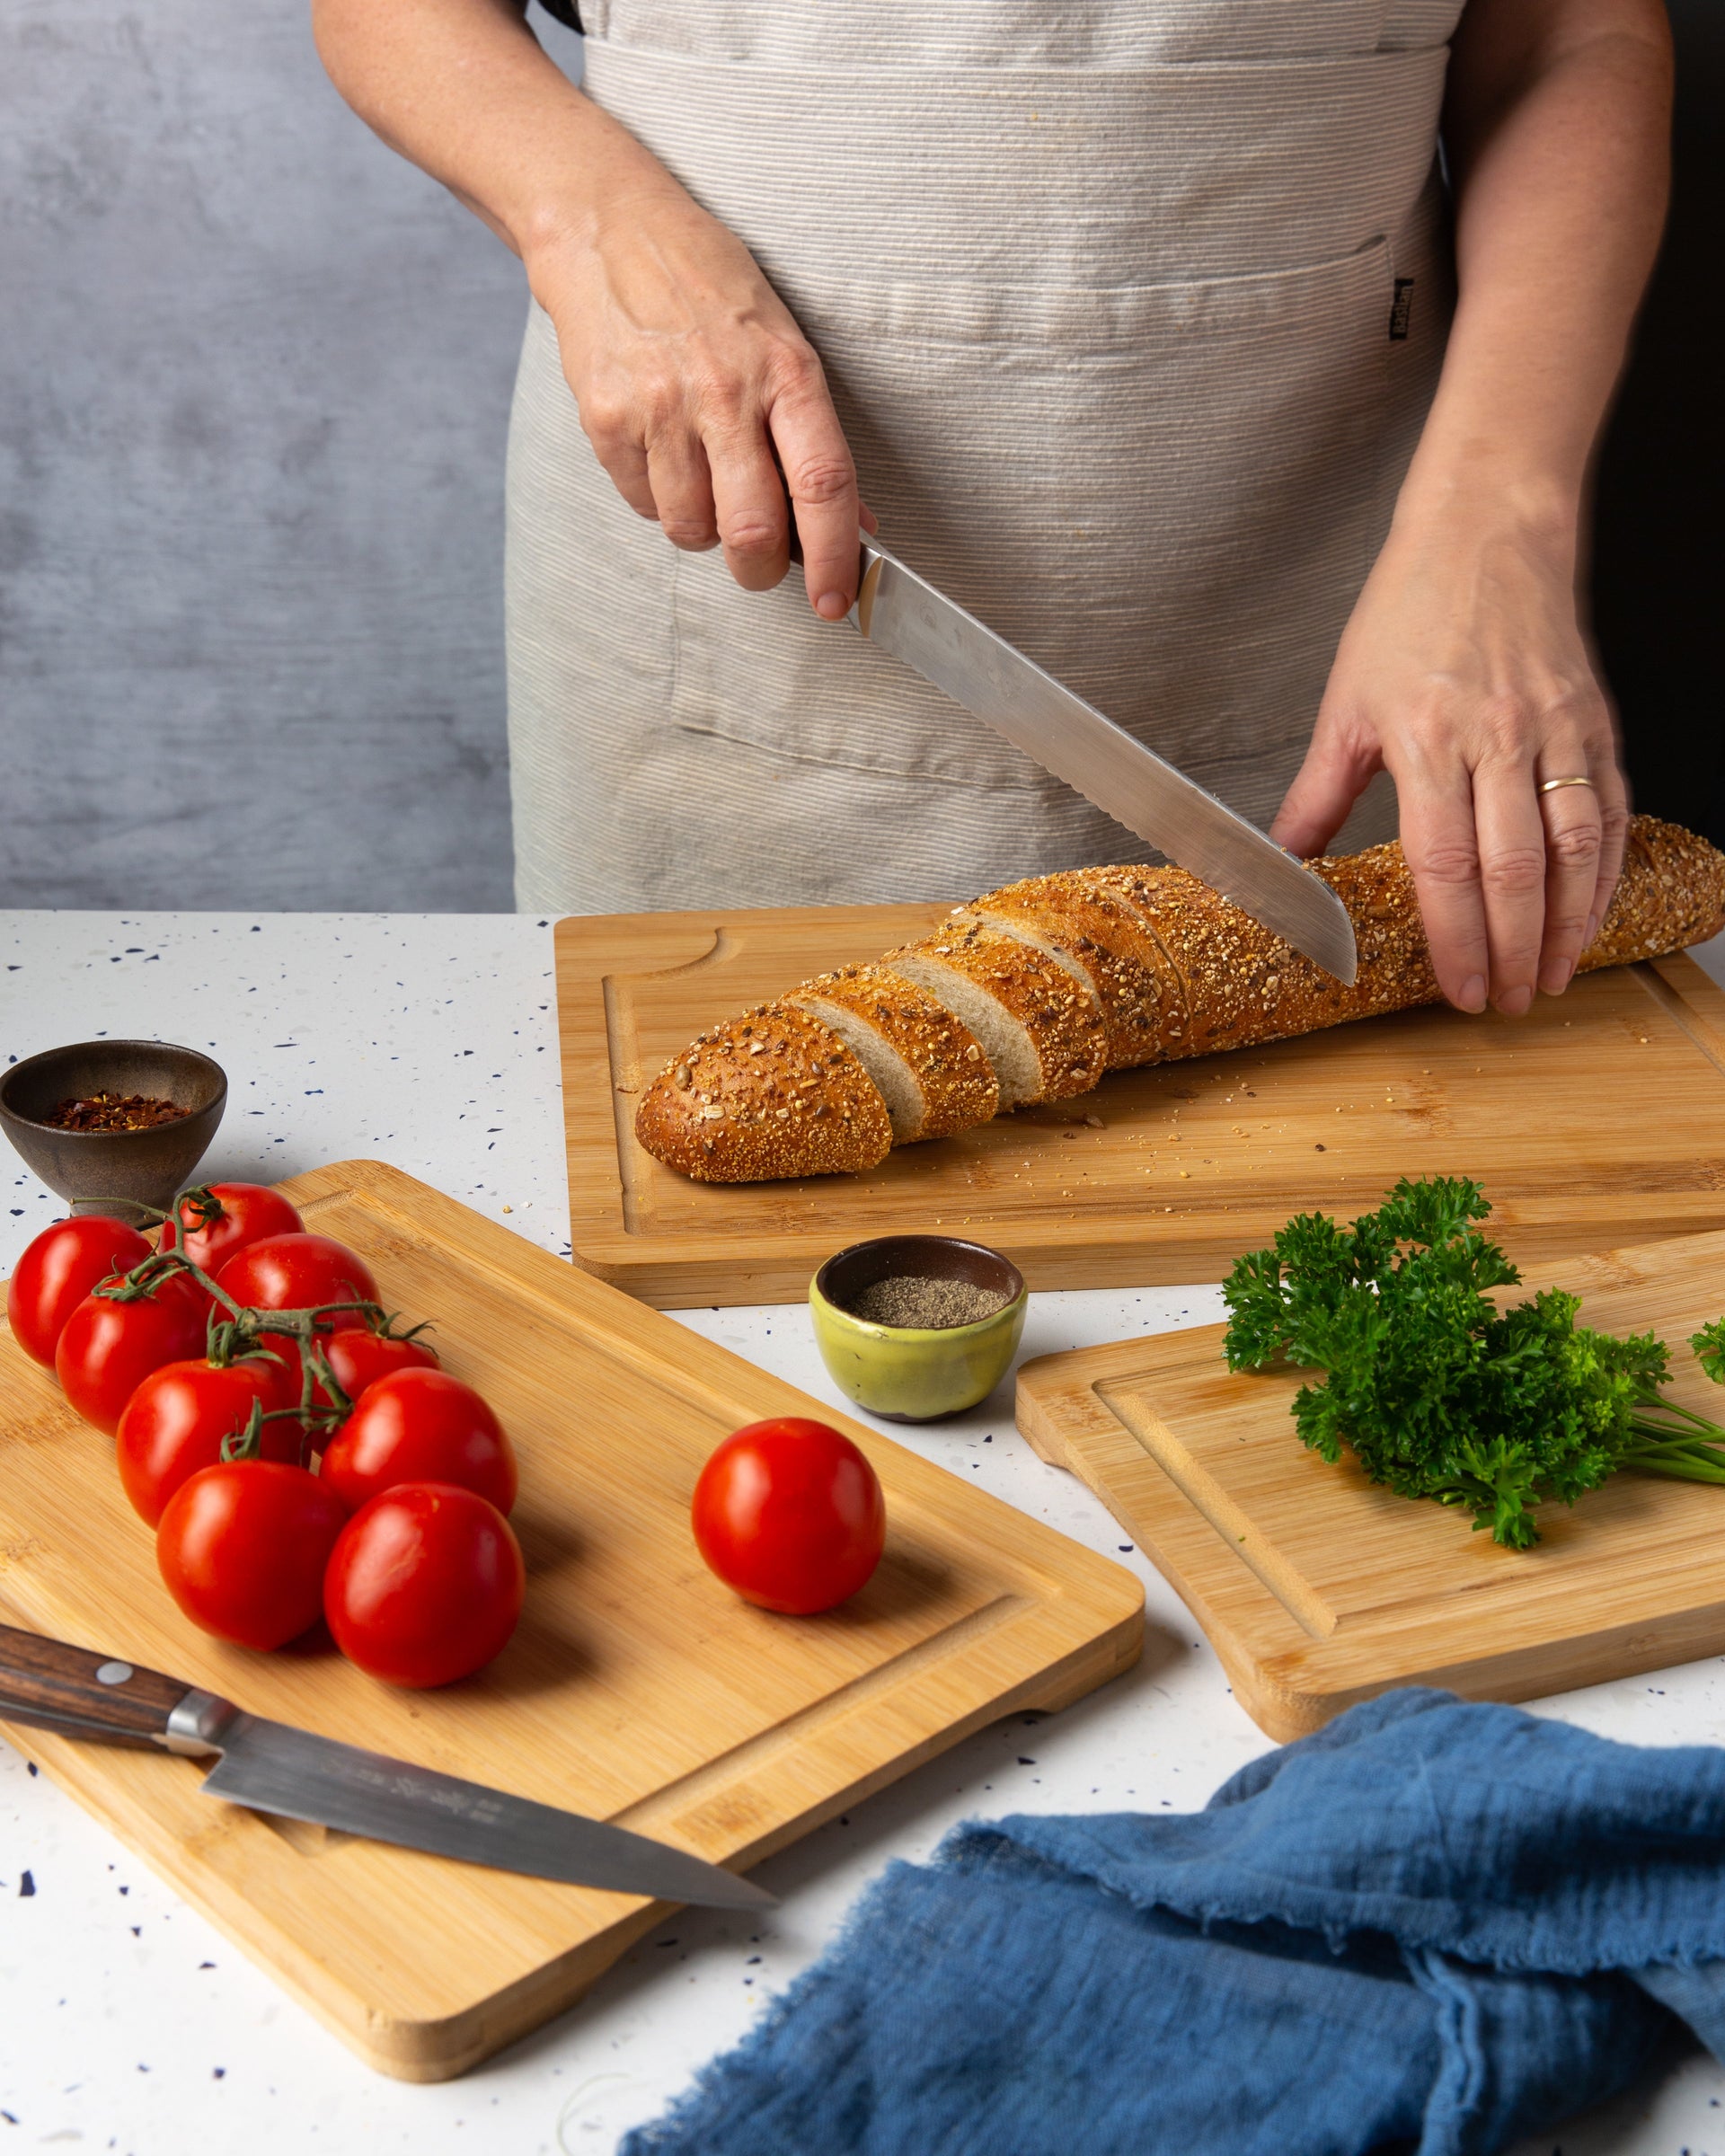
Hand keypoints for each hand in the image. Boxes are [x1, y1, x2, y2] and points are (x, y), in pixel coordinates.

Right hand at [527, 174, 870, 618]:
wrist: (608, 228)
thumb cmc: (707, 288)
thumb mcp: (781, 345)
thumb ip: (813, 438)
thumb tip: (855, 523)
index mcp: (786, 372)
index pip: (823, 485)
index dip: (834, 557)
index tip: (835, 600)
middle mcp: (725, 391)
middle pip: (753, 531)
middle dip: (761, 571)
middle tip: (761, 566)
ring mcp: (662, 407)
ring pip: (691, 530)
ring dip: (704, 529)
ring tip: (703, 480)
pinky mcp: (608, 419)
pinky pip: (642, 505)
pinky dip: (657, 500)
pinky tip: (663, 453)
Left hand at [1270, 503, 1628, 1014]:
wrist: (1487, 532)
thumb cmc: (1411, 610)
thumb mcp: (1345, 704)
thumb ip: (1319, 793)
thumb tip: (1285, 859)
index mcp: (1427, 739)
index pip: (1444, 862)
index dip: (1455, 936)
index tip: (1457, 988)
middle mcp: (1498, 739)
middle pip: (1513, 871)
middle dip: (1509, 951)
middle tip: (1503, 1003)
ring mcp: (1554, 733)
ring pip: (1574, 850)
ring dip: (1564, 927)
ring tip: (1547, 978)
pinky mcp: (1593, 725)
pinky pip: (1608, 814)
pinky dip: (1603, 875)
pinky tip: (1586, 917)